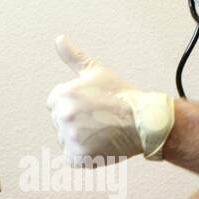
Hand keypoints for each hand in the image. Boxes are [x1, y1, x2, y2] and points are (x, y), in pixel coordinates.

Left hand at [46, 35, 174, 161]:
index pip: (55, 104)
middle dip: (76, 122)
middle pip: (60, 123)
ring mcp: (70, 137)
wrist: (143, 120)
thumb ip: (74, 57)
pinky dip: (85, 156)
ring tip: (102, 132)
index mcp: (63, 94)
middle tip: (100, 119)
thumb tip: (59, 39)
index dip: (74, 105)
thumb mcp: (97, 72)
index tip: (91, 106)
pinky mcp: (78, 156)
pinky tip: (100, 145)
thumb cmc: (121, 95)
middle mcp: (63, 115)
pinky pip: (74, 158)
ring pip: (67, 141)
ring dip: (80, 139)